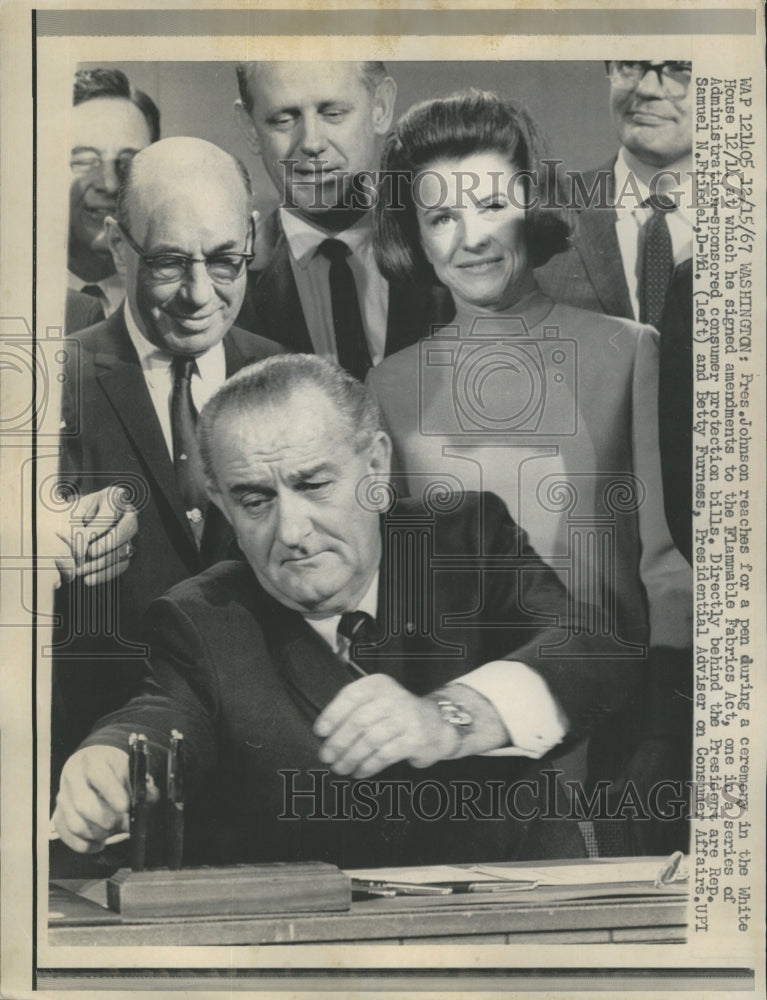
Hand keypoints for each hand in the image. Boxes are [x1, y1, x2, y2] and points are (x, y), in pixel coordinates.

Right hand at [52, 745, 157, 853]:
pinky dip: (85, 845)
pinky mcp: (58, 815)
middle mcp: (73, 779)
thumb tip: (149, 798)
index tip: (126, 807)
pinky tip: (100, 842)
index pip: (97, 776)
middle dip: (107, 820)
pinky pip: (67, 837)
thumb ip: (142, 784)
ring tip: (113, 831)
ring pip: (75, 825)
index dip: (112, 793)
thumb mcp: (130, 768)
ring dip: (98, 835)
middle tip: (125, 825)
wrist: (92, 765)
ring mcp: (63, 798)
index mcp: (93, 761)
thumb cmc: (115, 770)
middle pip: (83, 805)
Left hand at [76, 488, 138, 585]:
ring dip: (102, 562)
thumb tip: (78, 551)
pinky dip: (105, 574)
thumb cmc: (72, 512)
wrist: (73, 521)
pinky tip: (89, 579)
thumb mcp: (70, 512)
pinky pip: (122, 565)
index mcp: (114, 496)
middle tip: (90, 553)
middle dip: (108, 543)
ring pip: (125, 550)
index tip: (78, 542)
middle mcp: (128, 514)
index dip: (95, 530)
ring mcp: (131, 533)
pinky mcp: (128, 551)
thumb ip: (73, 526)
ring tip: (81, 570)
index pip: (111, 513)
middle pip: (128, 529)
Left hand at [313, 674, 454, 778]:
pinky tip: (359, 771)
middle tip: (326, 756)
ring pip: (370, 740)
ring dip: (351, 757)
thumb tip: (325, 734)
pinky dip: (368, 765)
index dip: (333, 714)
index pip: (351, 695)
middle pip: (359, 720)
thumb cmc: (396, 713)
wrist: (437, 723)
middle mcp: (393, 697)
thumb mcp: (377, 700)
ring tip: (340, 767)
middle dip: (339, 741)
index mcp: (379, 684)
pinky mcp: (415, 739)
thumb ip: (354, 710)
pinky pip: (385, 754)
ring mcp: (406, 718)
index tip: (320, 731)